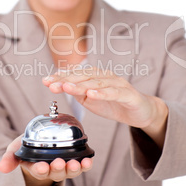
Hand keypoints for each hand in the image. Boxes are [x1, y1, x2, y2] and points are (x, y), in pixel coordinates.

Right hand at [0, 134, 92, 185]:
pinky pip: (81, 165)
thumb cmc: (27, 147)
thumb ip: (10, 158)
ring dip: (74, 168)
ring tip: (77, 163)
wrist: (40, 144)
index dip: (40, 170)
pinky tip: (88, 160)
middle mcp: (51, 170)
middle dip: (58, 169)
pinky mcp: (74, 162)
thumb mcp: (15, 149)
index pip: (38, 171)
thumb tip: (2, 168)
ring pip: (70, 171)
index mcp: (36, 168)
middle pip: (56, 173)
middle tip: (59, 163)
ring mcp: (64, 167)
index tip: (42, 167)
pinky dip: (85, 164)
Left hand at [43, 68, 167, 146]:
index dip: (60, 77)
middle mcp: (105, 76)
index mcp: (95, 76)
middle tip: (51, 84)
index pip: (75, 75)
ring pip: (96, 83)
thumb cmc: (114, 103)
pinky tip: (91, 94)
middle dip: (66, 80)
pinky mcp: (127, 94)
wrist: (140, 111)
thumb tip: (60, 86)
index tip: (46, 81)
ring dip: (80, 85)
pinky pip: (113, 92)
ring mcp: (117, 83)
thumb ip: (77, 92)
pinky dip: (102, 93)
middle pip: (83, 76)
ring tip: (66, 87)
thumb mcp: (91, 99)